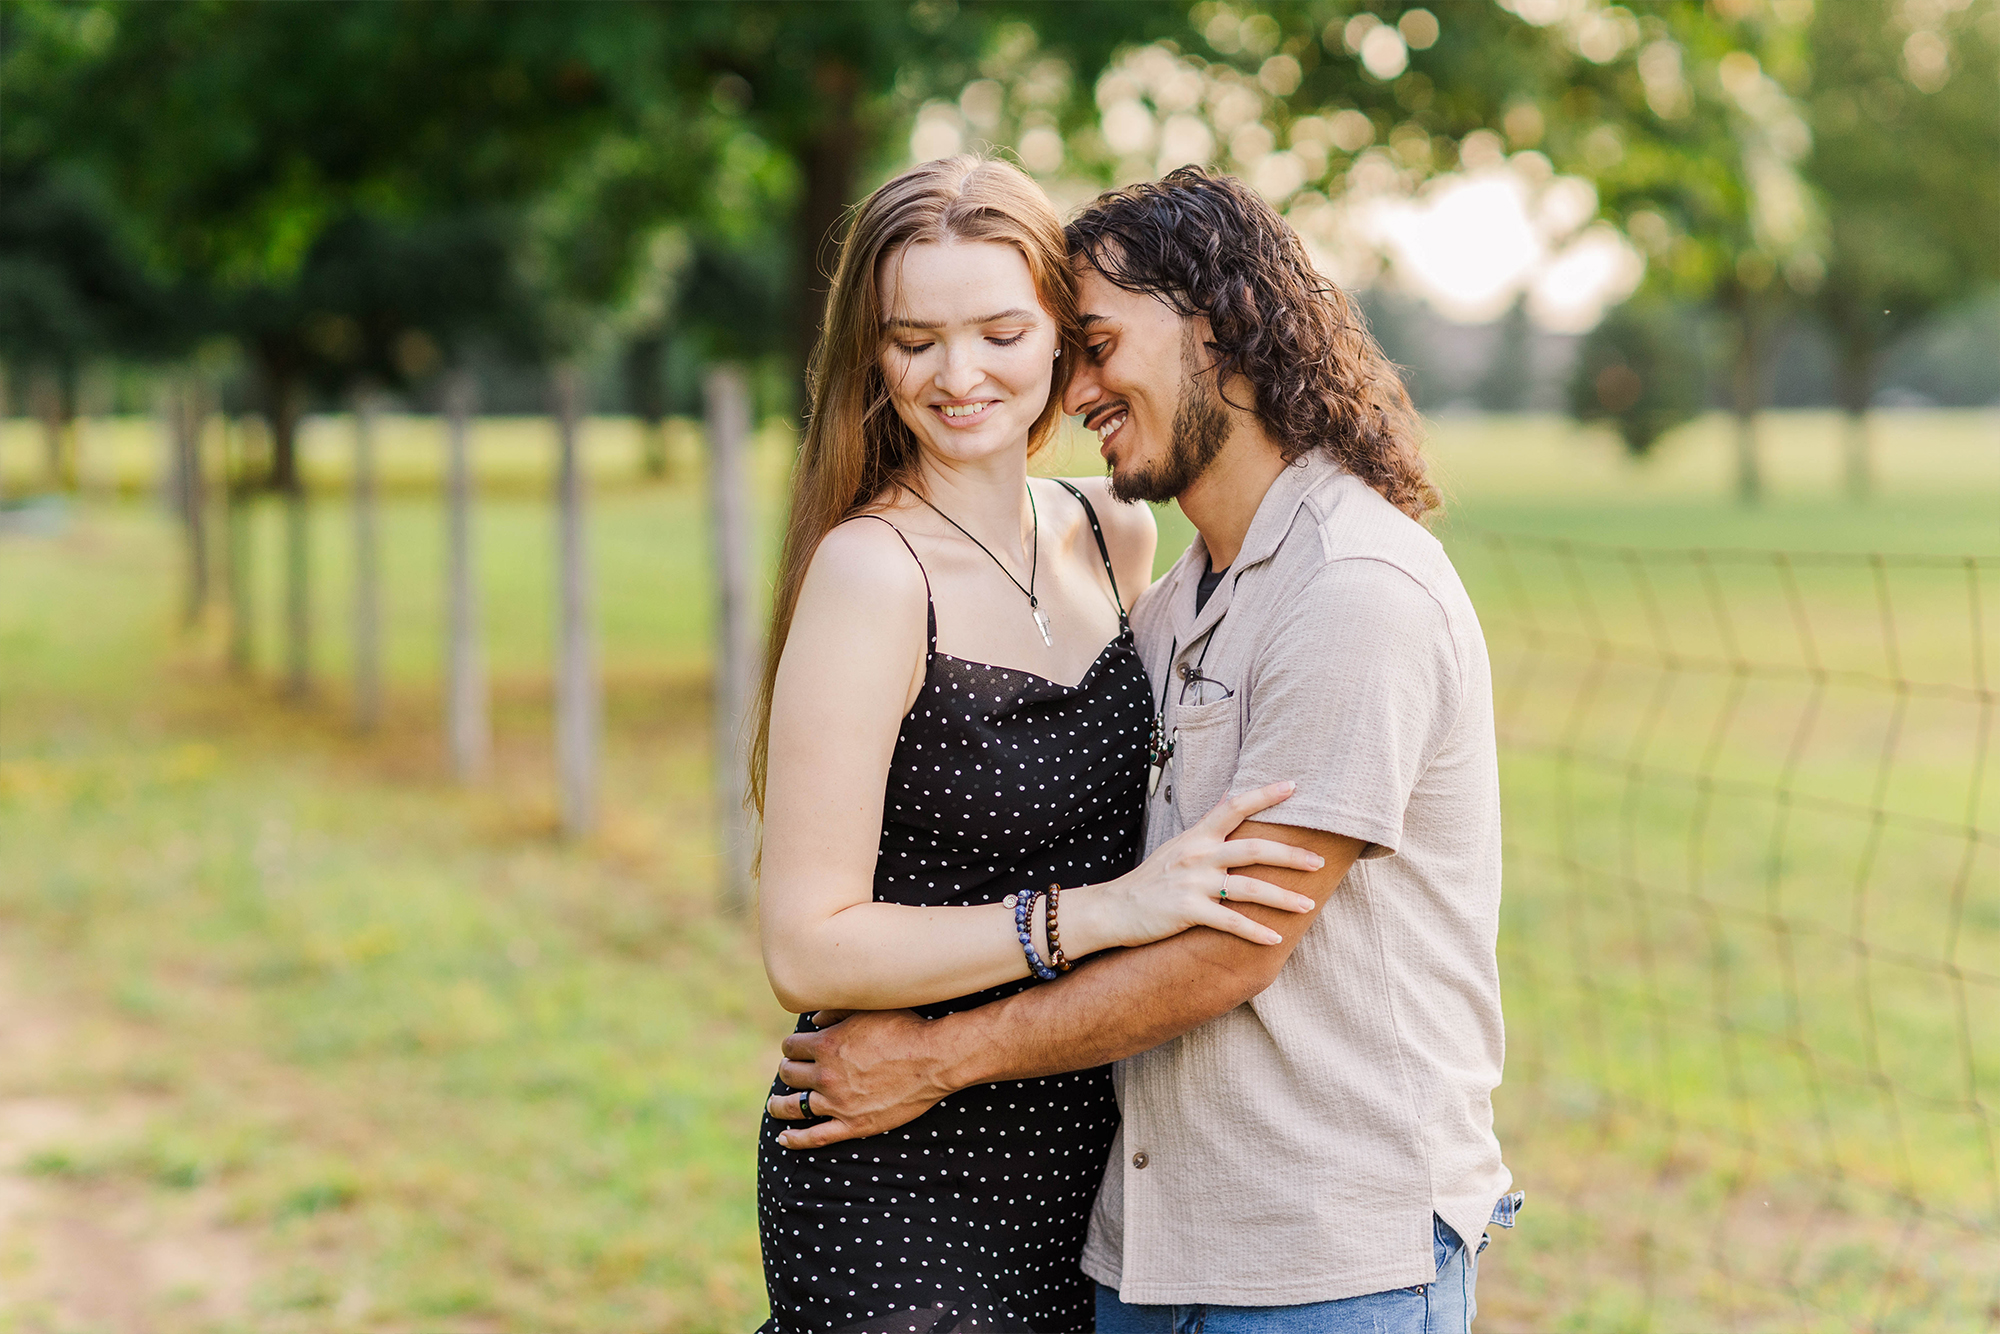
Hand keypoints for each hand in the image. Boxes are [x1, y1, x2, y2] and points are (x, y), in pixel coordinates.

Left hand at [765, 1009, 951, 1149]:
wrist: (933, 1060)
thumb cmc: (904, 1029)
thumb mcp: (867, 1010)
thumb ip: (835, 1012)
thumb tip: (813, 1021)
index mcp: (827, 1044)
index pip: (791, 1047)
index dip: (791, 1047)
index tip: (795, 1050)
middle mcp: (826, 1075)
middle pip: (789, 1074)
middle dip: (787, 1070)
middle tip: (791, 1072)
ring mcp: (837, 1103)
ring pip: (793, 1106)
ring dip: (780, 1104)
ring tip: (775, 1104)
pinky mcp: (852, 1125)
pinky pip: (815, 1138)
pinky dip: (795, 1139)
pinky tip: (783, 1138)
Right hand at [1093, 780, 1320, 948]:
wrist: (1115, 908)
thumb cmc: (1153, 878)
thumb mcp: (1177, 845)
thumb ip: (1206, 825)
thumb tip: (1229, 796)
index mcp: (1197, 836)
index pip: (1234, 806)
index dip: (1264, 795)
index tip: (1294, 786)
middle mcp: (1197, 855)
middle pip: (1253, 849)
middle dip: (1290, 856)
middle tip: (1319, 862)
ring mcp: (1193, 883)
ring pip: (1248, 888)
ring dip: (1283, 898)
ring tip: (1308, 905)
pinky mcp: (1187, 911)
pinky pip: (1229, 922)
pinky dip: (1254, 931)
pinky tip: (1275, 939)